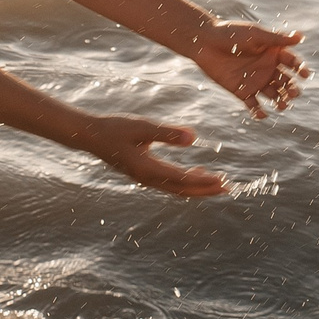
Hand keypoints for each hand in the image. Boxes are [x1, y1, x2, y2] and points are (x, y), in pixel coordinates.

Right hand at [73, 115, 227, 196]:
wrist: (91, 136)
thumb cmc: (115, 129)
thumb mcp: (143, 127)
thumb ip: (168, 133)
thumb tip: (193, 137)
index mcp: (148, 169)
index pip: (183, 179)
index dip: (204, 181)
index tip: (223, 180)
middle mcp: (147, 178)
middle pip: (182, 190)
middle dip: (205, 190)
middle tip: (227, 189)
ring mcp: (144, 178)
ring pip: (176, 188)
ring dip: (196, 187)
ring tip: (216, 183)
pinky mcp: (142, 173)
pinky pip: (168, 183)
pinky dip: (185, 182)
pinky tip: (195, 172)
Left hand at [190, 21, 309, 117]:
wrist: (204, 42)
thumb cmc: (230, 33)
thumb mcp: (255, 34)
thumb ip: (276, 39)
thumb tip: (300, 36)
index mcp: (273, 52)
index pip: (291, 62)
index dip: (300, 68)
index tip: (305, 74)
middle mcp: (267, 68)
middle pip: (285, 81)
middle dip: (292, 88)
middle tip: (294, 93)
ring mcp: (255, 81)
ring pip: (273, 94)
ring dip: (280, 101)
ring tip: (282, 105)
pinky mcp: (242, 92)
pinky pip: (254, 105)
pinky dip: (259, 112)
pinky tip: (262, 115)